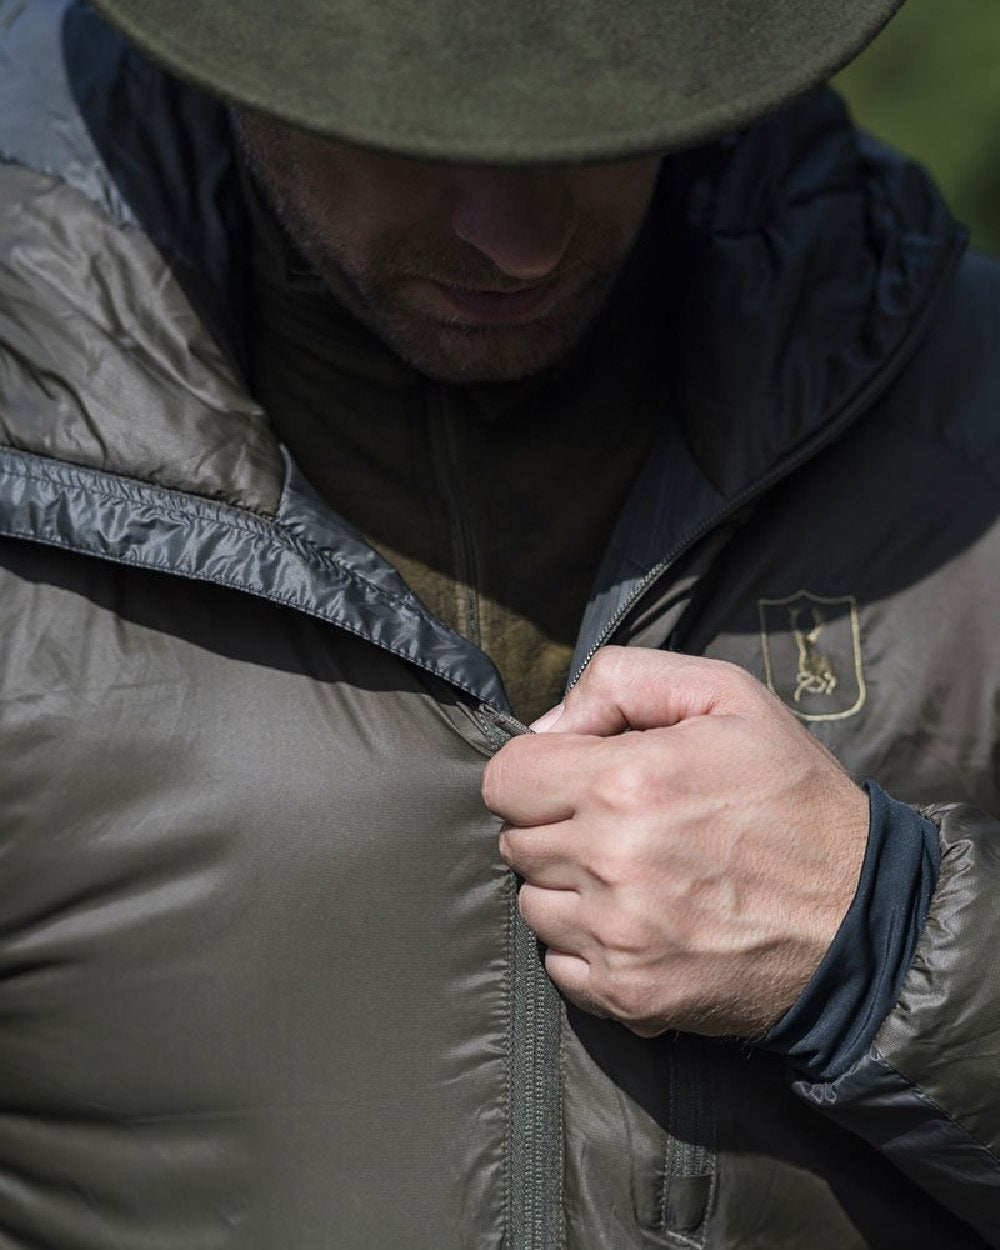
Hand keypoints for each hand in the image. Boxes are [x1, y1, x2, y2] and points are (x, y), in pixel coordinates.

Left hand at [482, 647, 868, 1038]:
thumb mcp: (728, 697)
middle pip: (515, 839)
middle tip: (616, 823)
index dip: (535, 769)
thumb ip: (623, 681)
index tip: (573, 775)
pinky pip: (559, 963)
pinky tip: (636, 922)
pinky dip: (584, 944)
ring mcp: (616, 936)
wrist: (862, 918)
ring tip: (631, 874)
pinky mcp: (628, 993)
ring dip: (566, 886)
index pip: (505, 778)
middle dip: (553, 824)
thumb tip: (549, 725)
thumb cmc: (793, 799)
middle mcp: (610, 862)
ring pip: (531, 903)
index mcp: (626, 783)